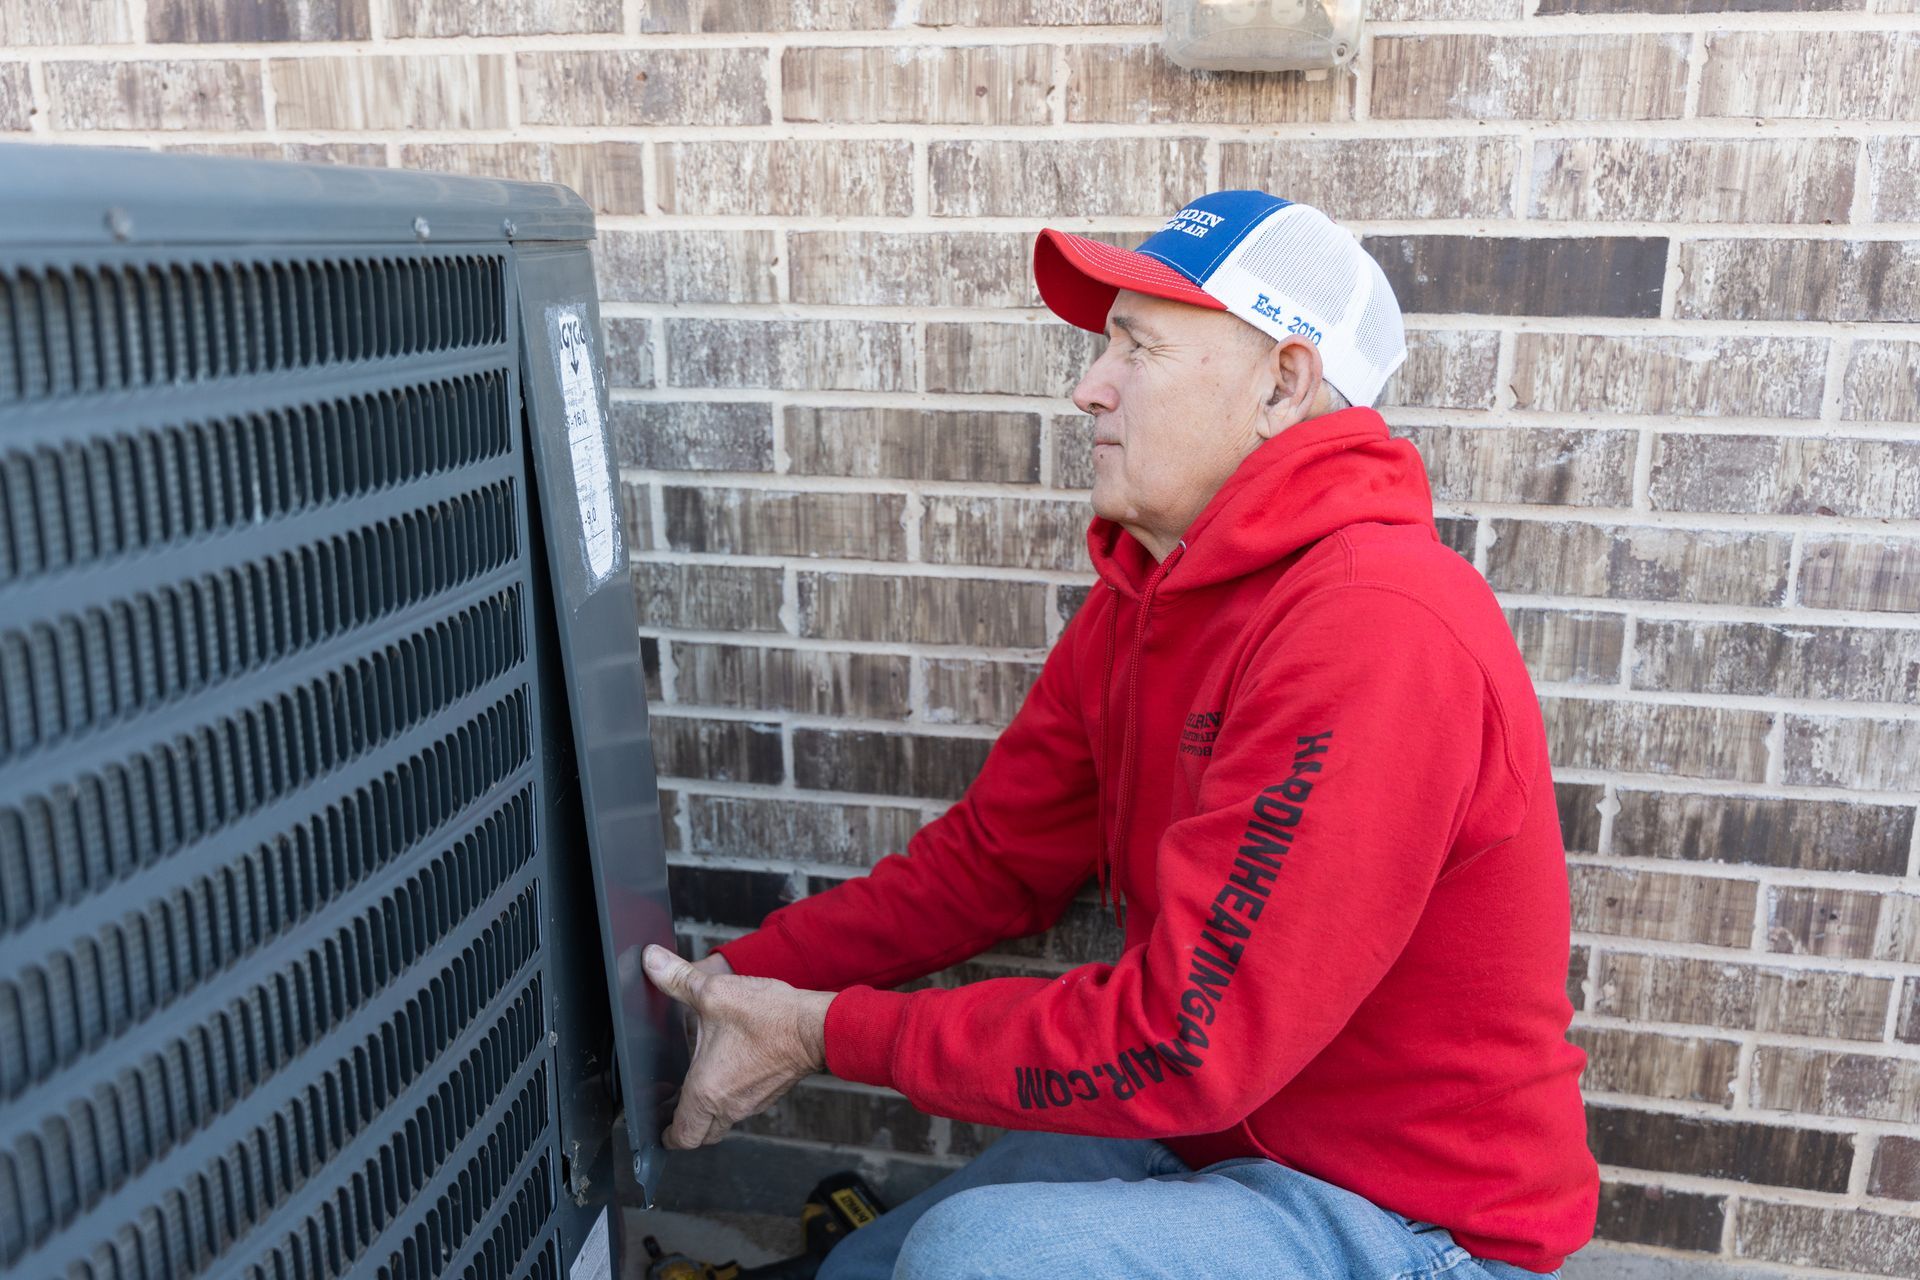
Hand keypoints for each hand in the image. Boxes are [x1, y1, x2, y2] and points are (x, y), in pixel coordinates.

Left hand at [642, 944, 833, 1149]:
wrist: (815, 1027)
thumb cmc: (769, 1017)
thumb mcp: (714, 993)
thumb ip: (678, 979)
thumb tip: (651, 960)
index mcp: (706, 1090)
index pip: (681, 1136)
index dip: (666, 1135)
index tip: (660, 1128)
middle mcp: (729, 1104)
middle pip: (701, 1135)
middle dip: (686, 1127)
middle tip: (675, 1108)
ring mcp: (753, 1102)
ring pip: (723, 1121)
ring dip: (710, 1110)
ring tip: (700, 1084)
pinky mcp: (770, 1093)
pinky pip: (743, 1106)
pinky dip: (731, 1097)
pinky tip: (730, 1070)